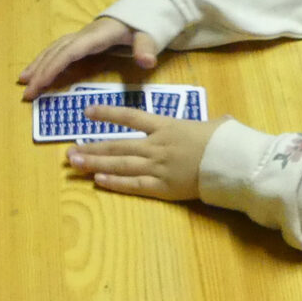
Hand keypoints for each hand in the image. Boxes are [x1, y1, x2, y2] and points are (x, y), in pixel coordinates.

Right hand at [18, 17, 159, 99]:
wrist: (138, 12)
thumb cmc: (140, 27)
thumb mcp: (148, 36)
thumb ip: (146, 48)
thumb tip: (146, 61)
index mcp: (95, 36)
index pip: (69, 52)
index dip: (53, 67)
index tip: (40, 83)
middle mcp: (82, 36)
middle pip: (56, 52)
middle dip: (40, 72)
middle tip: (27, 93)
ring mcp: (79, 37)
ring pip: (53, 50)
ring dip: (37, 65)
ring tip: (23, 81)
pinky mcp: (79, 41)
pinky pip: (57, 51)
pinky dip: (43, 61)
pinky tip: (35, 71)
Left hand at [67, 107, 226, 199]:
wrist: (231, 164)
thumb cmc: (226, 143)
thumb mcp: (216, 127)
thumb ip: (212, 124)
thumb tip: (223, 121)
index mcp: (166, 126)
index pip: (130, 116)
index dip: (108, 113)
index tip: (87, 113)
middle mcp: (156, 145)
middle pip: (117, 145)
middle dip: (92, 147)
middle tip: (69, 150)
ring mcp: (157, 167)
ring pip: (120, 164)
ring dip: (95, 163)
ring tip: (75, 164)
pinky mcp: (162, 187)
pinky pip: (134, 184)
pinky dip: (115, 182)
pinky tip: (98, 180)